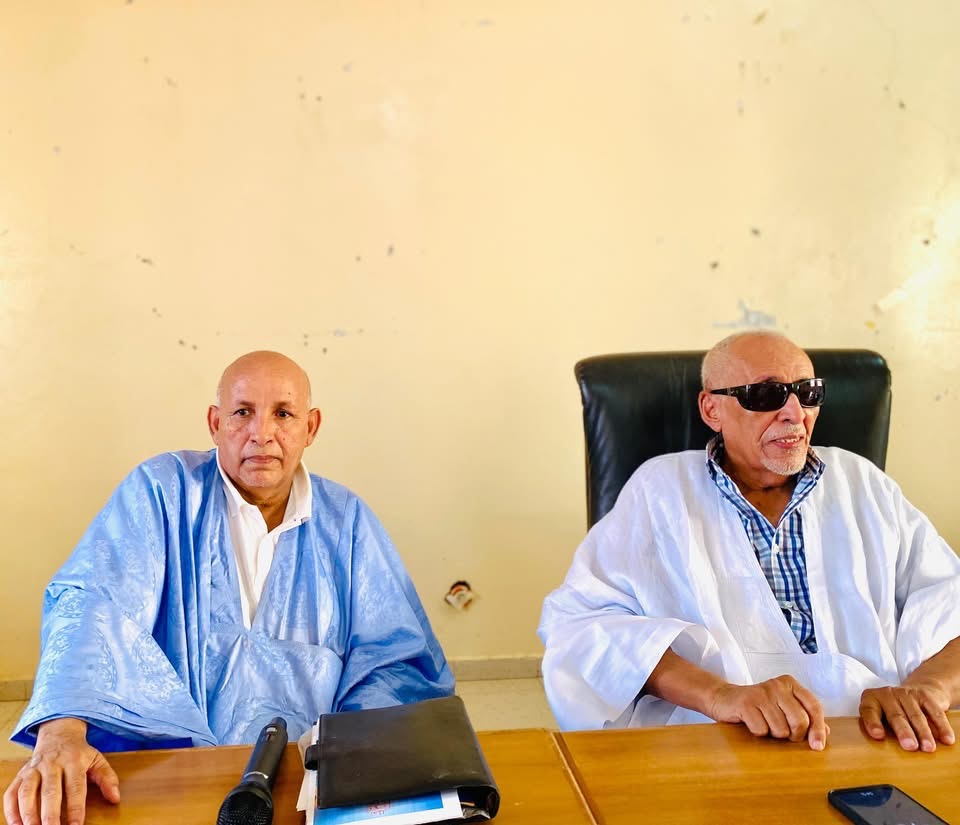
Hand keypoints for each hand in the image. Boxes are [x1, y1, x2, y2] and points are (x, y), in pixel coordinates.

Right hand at [2, 717, 119, 824]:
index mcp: (74, 761)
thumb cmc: (78, 753)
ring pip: (27, 792)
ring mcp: (34, 769)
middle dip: (50, 814)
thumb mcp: (97, 759)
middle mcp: (52, 764)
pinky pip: (11, 793)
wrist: (59, 734)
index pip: (75, 788)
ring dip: (28, 813)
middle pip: (50, 791)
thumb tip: (115, 798)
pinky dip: (11, 810)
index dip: (75, 808)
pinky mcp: (20, 774)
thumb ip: (107, 778)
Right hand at [709, 674, 827, 749]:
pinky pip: (762, 730)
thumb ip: (805, 717)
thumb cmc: (758, 706)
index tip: (817, 746)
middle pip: (800, 721)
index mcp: (790, 683)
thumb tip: (825, 732)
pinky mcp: (746, 703)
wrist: (724, 699)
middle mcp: (777, 685)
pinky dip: (758, 732)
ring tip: (764, 723)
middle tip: (782, 733)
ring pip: (781, 729)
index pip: (814, 706)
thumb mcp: (783, 707)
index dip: (818, 728)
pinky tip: (752, 723)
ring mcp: (761, 693)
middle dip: (793, 735)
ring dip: (773, 734)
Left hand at [859, 681, 954, 751]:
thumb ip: (880, 731)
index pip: (869, 710)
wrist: (915, 691)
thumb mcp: (880, 717)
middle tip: (910, 746)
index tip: (878, 736)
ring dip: (923, 733)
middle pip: (896, 715)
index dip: (872, 722)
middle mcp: (887, 693)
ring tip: (928, 748)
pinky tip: (946, 739)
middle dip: (904, 732)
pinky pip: (934, 711)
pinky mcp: (924, 695)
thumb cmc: (892, 711)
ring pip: (916, 715)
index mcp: (871, 699)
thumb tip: (883, 756)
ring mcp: (906, 693)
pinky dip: (941, 726)